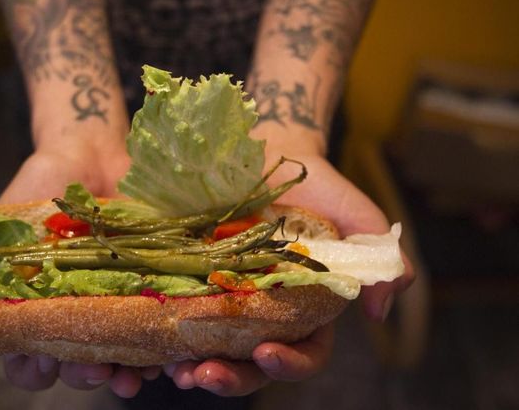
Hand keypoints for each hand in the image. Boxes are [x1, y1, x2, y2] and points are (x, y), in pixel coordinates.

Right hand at [0, 144, 160, 396]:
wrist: (91, 152)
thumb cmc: (43, 184)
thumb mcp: (10, 219)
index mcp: (32, 301)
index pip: (25, 355)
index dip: (30, 367)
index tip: (41, 360)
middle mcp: (69, 308)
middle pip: (71, 365)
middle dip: (79, 375)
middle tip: (91, 370)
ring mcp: (107, 300)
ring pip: (112, 354)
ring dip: (120, 373)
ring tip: (127, 377)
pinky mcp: (144, 288)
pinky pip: (151, 328)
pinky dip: (155, 348)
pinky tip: (159, 356)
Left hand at [163, 153, 414, 395]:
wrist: (265, 151)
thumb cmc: (313, 183)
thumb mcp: (351, 211)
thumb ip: (377, 255)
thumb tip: (379, 310)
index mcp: (305, 308)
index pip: (305, 352)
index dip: (289, 363)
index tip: (266, 353)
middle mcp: (264, 313)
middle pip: (251, 363)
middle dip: (231, 377)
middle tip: (203, 375)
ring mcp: (225, 300)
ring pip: (210, 350)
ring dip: (192, 368)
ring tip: (174, 370)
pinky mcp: (189, 281)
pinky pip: (175, 319)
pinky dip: (161, 338)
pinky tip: (148, 345)